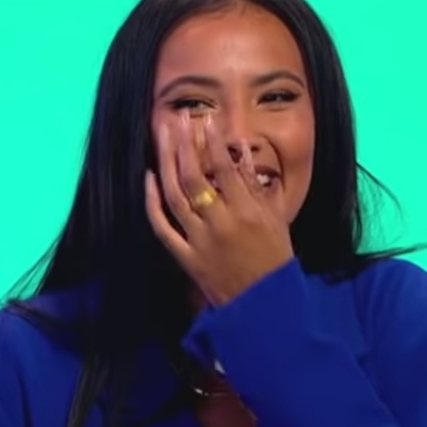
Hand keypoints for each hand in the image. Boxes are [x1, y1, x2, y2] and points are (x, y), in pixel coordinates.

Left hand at [145, 111, 294, 306]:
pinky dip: (153, 203)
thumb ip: (259, 186)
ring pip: (175, 196)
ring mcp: (199, 242)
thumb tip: (242, 153)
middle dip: (183, 145)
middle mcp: (220, 224)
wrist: (265, 306)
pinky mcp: (186, 258)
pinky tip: (149, 178)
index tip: (205, 119)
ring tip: (162, 137)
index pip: (223, 169)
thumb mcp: (277, 220)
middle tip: (177, 119)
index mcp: (247, 213)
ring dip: (166, 164)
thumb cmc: (276, 260)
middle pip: (193, 177)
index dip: (212, 142)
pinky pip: (163, 228)